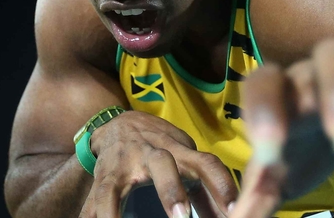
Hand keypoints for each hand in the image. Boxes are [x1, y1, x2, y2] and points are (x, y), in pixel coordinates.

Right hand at [79, 111, 237, 217]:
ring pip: (117, 185)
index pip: (206, 163)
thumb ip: (204, 191)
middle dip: (171, 190)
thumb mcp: (185, 161)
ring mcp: (125, 165)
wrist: (120, 124)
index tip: (235, 207)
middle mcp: (152, 153)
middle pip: (163, 164)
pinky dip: (98, 215)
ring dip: (118, 210)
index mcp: (180, 151)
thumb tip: (228, 215)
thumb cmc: (163, 148)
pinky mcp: (103, 177)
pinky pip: (98, 198)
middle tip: (181, 217)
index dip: (222, 183)